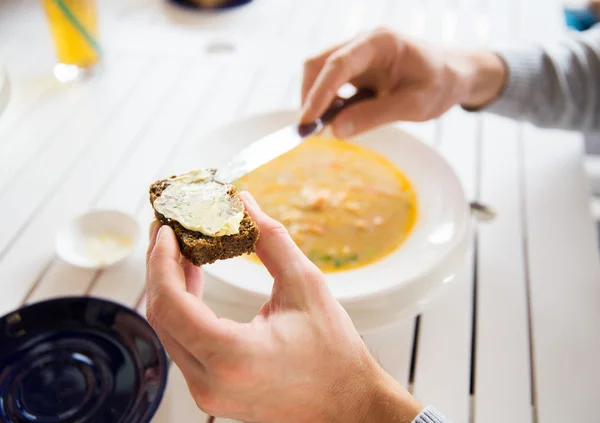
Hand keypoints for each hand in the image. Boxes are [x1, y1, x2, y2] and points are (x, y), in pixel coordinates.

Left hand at [145, 192, 422, 422]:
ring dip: (169, 286)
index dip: (161, 261)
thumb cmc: (334, 352)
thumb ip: (271, 240)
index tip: (167, 229)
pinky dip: (183, 308)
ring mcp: (206, 392)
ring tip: (180, 247)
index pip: (171, 304)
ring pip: (169, 331)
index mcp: (231, 356)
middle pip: (162, 317)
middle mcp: (208, 382)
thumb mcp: (306, 286)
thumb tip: (244, 203)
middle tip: (166, 230)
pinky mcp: (211, 391)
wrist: (347, 406)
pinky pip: (183, 344)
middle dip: (159, 268)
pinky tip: (193, 279)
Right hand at [300, 27, 506, 137]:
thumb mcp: (414, 105)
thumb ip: (375, 115)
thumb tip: (336, 130)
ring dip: (316, 100)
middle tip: (309, 131)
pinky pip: (331, 82)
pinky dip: (327, 102)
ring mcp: (357, 54)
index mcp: (380, 42)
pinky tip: (336, 120)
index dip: (319, 93)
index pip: (338, 64)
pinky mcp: (355, 68)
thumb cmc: (440, 85)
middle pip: (319, 63)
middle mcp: (363, 43)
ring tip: (322, 128)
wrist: (453, 74)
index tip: (307, 121)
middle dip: (310, 96)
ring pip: (320, 72)